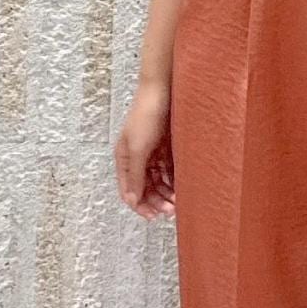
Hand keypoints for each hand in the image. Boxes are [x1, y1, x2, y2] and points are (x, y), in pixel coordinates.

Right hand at [114, 79, 175, 218]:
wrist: (163, 90)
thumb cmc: (146, 115)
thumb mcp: (137, 149)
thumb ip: (134, 175)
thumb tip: (132, 199)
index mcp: (123, 159)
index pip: (128, 191)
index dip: (140, 205)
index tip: (153, 217)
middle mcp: (136, 159)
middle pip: (144, 188)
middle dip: (156, 201)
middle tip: (171, 211)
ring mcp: (151, 153)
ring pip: (157, 181)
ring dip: (166, 193)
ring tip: (178, 202)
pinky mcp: (165, 148)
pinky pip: (168, 170)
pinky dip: (173, 180)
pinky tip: (182, 188)